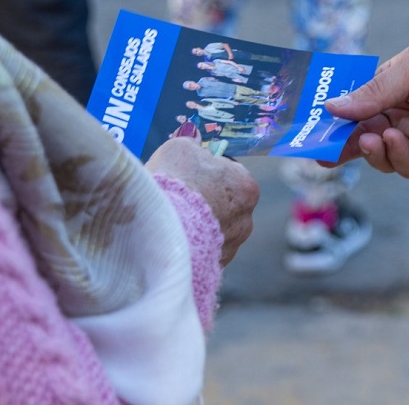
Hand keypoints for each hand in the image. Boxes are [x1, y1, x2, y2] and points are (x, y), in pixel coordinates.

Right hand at [145, 137, 258, 265]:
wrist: (162, 236)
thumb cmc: (175, 185)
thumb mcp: (179, 149)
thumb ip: (190, 144)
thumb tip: (192, 139)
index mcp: (246, 188)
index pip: (230, 173)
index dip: (206, 171)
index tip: (187, 172)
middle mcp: (246, 220)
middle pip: (223, 203)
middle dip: (203, 199)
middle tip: (176, 195)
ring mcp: (231, 248)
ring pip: (212, 229)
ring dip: (195, 223)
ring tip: (169, 219)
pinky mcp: (213, 269)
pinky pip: (200, 250)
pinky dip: (188, 244)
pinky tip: (169, 238)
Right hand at [324, 42, 408, 179]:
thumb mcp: (407, 72)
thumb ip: (371, 93)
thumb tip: (330, 107)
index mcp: (389, 95)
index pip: (353, 113)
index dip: (333, 124)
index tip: (312, 132)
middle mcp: (400, 120)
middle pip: (361, 140)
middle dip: (343, 146)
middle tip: (323, 153)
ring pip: (381, 157)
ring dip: (372, 151)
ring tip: (370, 138)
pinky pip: (408, 166)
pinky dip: (397, 156)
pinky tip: (395, 140)